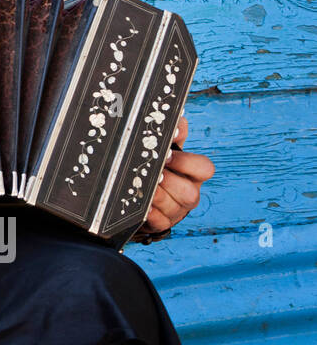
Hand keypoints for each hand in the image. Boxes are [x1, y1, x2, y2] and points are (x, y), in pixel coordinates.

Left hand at [138, 115, 215, 234]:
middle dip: (169, 182)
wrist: (145, 195)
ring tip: (140, 187)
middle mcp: (190, 193)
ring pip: (173, 207)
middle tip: (152, 174)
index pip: (205, 169)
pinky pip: (158, 221)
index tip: (167, 155)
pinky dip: (148, 213)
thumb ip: (173, 134)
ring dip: (156, 196)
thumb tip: (177, 120)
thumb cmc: (159, 167)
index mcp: (193, 174)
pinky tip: (139, 205)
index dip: (187, 163)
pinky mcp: (162, 223)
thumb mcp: (167, 149)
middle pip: (190, 192)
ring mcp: (177, 210)